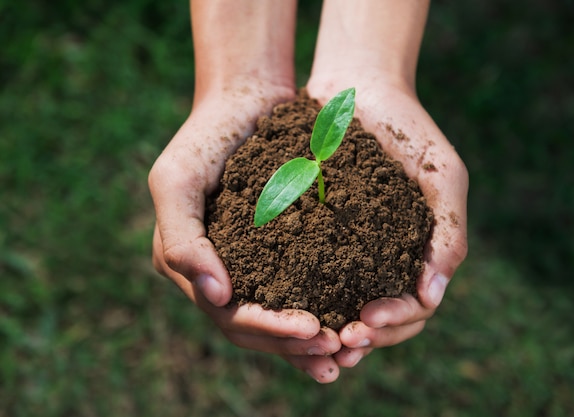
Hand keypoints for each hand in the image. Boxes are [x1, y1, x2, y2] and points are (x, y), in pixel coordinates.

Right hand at [149, 85, 346, 382]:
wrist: (245, 98)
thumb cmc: (206, 136)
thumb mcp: (177, 181)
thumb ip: (183, 240)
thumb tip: (217, 296)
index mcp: (189, 266)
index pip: (229, 314)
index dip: (269, 330)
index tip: (314, 331)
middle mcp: (217, 272)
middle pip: (255, 326)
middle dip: (293, 345)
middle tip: (337, 352)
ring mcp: (248, 263)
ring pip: (278, 316)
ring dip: (309, 342)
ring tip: (348, 352)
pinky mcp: (278, 247)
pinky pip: (299, 286)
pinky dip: (322, 307)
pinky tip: (351, 322)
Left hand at [307, 77, 467, 367]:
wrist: (358, 90)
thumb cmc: (409, 130)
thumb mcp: (442, 174)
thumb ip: (448, 232)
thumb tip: (433, 296)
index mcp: (419, 253)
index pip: (415, 307)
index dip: (395, 321)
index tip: (365, 320)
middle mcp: (386, 260)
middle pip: (382, 320)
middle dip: (365, 337)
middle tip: (338, 343)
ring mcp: (352, 251)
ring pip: (345, 309)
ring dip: (332, 332)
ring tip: (312, 341)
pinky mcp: (316, 235)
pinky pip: (311, 277)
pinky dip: (305, 302)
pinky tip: (285, 309)